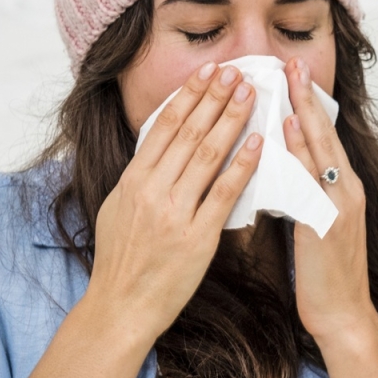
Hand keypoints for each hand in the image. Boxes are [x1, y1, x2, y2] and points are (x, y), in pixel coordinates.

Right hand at [83, 62, 261, 343]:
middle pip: (188, 133)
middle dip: (214, 97)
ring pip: (207, 156)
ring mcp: (175, 213)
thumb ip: (140, 179)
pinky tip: (258, 144)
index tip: (207, 71)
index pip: (165, 126)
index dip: (189, 95)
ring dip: (231, 121)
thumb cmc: (122, 261)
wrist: (121, 306)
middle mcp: (152, 191)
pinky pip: (223, 194)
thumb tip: (156, 149)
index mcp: (132, 181)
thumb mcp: (119, 210)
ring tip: (250, 94)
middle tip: (236, 70)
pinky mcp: (197, 238)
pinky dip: (241, 166)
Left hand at [279, 57, 377, 346]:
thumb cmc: (323, 278)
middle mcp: (347, 191)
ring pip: (322, 151)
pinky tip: (289, 131)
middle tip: (292, 63)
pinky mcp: (331, 221)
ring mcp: (342, 205)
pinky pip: (314, 178)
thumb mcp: (313, 229)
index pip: (323, 140)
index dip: (308, 107)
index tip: (293, 75)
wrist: (343, 316)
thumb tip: (277, 174)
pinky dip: (302, 152)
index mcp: (343, 192)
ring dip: (305, 114)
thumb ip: (301, 198)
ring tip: (289, 82)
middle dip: (308, 98)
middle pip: (326, 135)